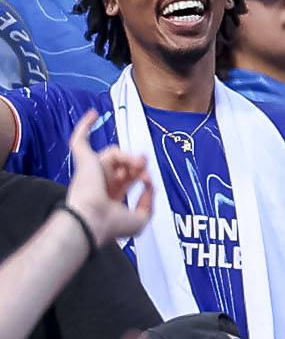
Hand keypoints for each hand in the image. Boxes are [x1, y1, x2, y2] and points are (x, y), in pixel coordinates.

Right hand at [61, 112, 149, 247]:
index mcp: (109, 196)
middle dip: (137, 164)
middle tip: (144, 166)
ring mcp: (90, 171)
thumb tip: (149, 184)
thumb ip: (149, 202)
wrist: (92, 221)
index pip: (127, 179)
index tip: (148, 183)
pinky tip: (94, 114)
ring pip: (113, 153)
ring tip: (137, 163)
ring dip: (127, 156)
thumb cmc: (111, 224)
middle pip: (122, 164)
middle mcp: (98, 183)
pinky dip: (85, 126)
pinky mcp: (84, 161)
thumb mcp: (141, 218)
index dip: (141, 177)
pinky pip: (80, 140)